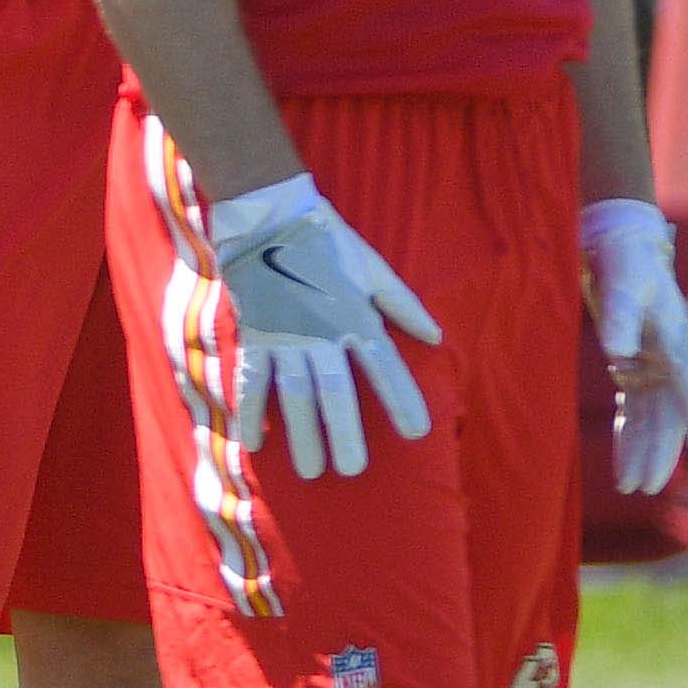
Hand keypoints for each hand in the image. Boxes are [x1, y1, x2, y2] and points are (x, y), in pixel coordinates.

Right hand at [200, 173, 441, 482]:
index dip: (401, 400)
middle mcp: (321, 332)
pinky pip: (252, 381)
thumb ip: (403, 305)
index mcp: (355, 315)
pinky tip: (255, 444)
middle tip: (352, 470)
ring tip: (311, 471)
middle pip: (334, 391)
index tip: (416, 433)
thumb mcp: (372, 267)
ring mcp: (284, 336)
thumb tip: (436, 338)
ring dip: (302, 434)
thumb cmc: (326, 241)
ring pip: (294, 393)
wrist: (269, 216)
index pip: (384, 366)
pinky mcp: (255, 336)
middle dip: (343, 432)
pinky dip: (251, 413)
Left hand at [582, 197, 687, 498]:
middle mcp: (671, 359)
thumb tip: (616, 352)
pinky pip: (636, 407)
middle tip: (642, 486)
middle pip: (669, 415)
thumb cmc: (625, 261)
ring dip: (643, 449)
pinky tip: (622, 459)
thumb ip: (619, 316)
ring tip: (630, 485)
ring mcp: (654, 364)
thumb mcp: (621, 284)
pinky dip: (629, 432)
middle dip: (658, 452)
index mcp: (677, 343)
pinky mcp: (635, 364)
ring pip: (653, 417)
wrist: (618, 242)